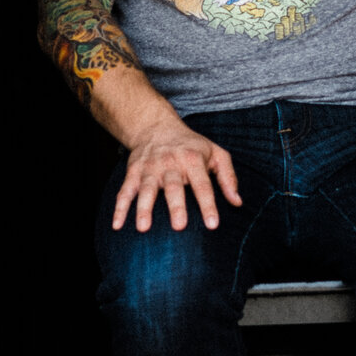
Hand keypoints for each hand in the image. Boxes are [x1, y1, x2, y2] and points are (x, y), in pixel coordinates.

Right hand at [114, 121, 241, 232]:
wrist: (157, 127)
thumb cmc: (192, 146)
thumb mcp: (216, 154)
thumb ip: (228, 177)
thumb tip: (238, 202)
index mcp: (193, 160)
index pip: (203, 184)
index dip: (208, 204)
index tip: (212, 224)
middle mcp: (170, 164)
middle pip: (173, 187)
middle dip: (176, 206)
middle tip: (180, 226)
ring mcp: (150, 169)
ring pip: (147, 189)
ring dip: (144, 208)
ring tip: (143, 228)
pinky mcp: (133, 173)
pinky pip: (125, 191)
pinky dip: (119, 208)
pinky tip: (117, 225)